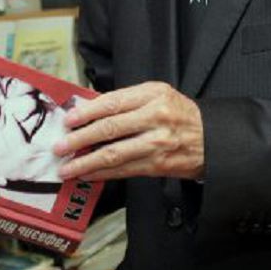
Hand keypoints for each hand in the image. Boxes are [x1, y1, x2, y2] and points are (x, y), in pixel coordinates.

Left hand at [53, 82, 203, 180]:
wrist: (210, 138)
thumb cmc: (178, 114)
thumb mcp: (156, 95)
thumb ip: (125, 100)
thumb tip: (89, 107)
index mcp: (152, 95)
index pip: (112, 102)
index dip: (87, 112)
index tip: (69, 120)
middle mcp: (155, 117)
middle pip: (110, 128)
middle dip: (80, 139)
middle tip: (61, 146)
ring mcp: (156, 143)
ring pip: (114, 154)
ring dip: (86, 162)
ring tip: (68, 167)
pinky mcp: (157, 164)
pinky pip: (124, 170)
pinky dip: (102, 173)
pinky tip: (88, 174)